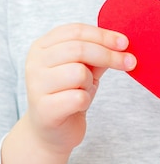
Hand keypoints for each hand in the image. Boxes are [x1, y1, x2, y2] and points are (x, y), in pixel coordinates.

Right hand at [24, 23, 135, 154]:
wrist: (50, 132)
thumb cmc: (66, 95)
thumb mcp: (82, 69)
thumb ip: (96, 53)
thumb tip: (120, 43)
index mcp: (41, 48)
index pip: (75, 31)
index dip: (102, 35)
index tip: (124, 43)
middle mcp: (34, 64)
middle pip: (78, 49)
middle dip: (108, 55)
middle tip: (129, 63)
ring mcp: (36, 86)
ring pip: (78, 72)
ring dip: (89, 83)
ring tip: (82, 91)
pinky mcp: (44, 108)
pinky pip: (78, 97)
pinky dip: (85, 101)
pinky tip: (77, 105)